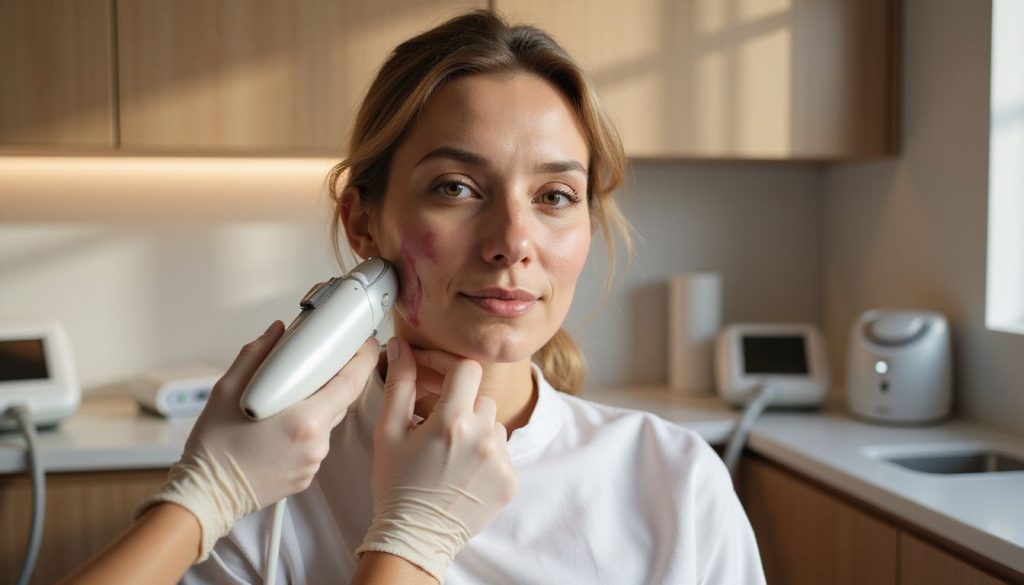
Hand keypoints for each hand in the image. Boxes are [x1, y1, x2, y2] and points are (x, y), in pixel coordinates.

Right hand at [136, 321, 379, 560]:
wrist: (206, 496)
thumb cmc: (214, 447)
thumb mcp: (227, 390)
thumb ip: (256, 354)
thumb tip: (276, 332)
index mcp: (305, 419)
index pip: (351, 383)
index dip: (364, 359)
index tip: (365, 344)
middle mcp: (316, 443)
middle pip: (340, 401)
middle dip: (332, 380)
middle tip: (315, 365)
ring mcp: (314, 463)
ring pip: (326, 422)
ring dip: (315, 407)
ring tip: (283, 403)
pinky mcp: (307, 477)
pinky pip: (314, 444)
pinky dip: (304, 431)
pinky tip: (277, 431)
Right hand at [356, 338, 517, 582]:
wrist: (414, 537)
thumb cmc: (396, 484)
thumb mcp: (389, 431)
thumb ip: (400, 383)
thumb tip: (402, 346)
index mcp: (453, 421)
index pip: (466, 369)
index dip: (447, 366)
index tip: (433, 374)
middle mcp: (483, 437)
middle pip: (479, 397)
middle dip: (458, 404)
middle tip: (434, 425)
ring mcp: (501, 461)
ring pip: (493, 424)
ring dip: (474, 429)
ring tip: (448, 453)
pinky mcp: (510, 481)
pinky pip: (502, 451)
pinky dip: (485, 455)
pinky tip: (462, 471)